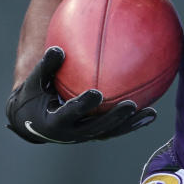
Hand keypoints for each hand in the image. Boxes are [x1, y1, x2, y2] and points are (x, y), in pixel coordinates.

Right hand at [5, 47, 156, 143]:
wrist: (32, 121)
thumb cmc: (33, 95)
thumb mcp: (34, 81)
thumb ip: (45, 66)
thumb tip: (57, 48)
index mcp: (54, 122)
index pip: (69, 114)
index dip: (82, 105)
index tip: (96, 93)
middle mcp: (71, 133)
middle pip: (96, 128)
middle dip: (114, 118)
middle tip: (130, 105)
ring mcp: (84, 136)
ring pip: (110, 132)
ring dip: (130, 124)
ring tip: (151, 114)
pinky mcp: (94, 134)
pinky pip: (115, 129)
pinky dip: (132, 123)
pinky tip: (151, 113)